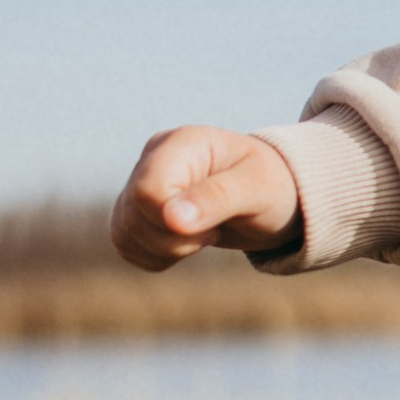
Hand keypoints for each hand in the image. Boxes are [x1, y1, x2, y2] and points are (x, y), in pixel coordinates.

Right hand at [112, 126, 301, 267]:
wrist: (276, 195)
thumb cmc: (272, 185)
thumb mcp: (258, 188)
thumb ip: (217, 198)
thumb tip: (172, 217)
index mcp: (181, 143)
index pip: (147, 191)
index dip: (173, 222)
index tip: (214, 224)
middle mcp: (153, 157)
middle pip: (132, 216)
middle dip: (174, 241)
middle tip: (214, 230)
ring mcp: (140, 182)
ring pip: (123, 233)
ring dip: (166, 251)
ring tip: (203, 233)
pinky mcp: (136, 208)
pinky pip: (125, 245)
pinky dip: (155, 257)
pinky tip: (187, 244)